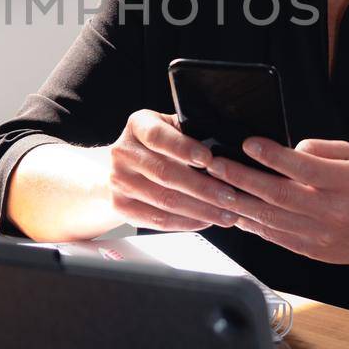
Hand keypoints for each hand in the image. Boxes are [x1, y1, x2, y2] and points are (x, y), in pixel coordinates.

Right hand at [107, 109, 243, 231]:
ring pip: (165, 200)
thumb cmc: (157, 147)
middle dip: (203, 187)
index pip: (157, 136)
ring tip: (226, 214)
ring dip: (200, 210)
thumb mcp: (170, 129)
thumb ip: (190, 134)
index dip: (183, 148)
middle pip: (165, 173)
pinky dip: (186, 222)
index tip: (209, 159)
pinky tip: (205, 221)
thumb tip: (224, 148)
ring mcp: (118, 181)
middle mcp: (123, 152)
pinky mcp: (121, 207)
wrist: (123, 167)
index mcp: (138, 126)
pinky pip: (158, 220)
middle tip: (230, 196)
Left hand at [210, 136, 348, 328]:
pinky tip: (233, 210)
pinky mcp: (309, 250)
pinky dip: (251, 223)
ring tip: (214, 187)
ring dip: (238, 202)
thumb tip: (289, 147)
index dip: (273, 156)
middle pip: (278, 195)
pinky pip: (273, 236)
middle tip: (215, 164)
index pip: (304, 168)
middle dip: (242, 178)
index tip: (248, 143)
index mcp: (345, 183)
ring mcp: (318, 234)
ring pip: (270, 218)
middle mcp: (330, 211)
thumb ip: (322, 149)